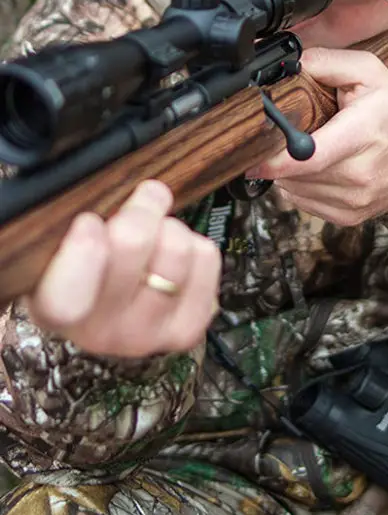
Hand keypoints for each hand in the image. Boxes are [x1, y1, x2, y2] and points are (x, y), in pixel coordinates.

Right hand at [26, 180, 221, 357]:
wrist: (112, 322)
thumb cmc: (84, 276)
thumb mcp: (59, 252)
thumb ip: (74, 225)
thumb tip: (105, 181)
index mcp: (55, 311)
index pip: (66, 294)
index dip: (83, 249)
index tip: (89, 221)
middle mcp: (100, 331)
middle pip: (132, 243)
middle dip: (139, 209)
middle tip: (138, 205)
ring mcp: (148, 334)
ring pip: (176, 247)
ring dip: (169, 226)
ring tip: (157, 232)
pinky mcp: (187, 328)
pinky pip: (205, 258)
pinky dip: (194, 244)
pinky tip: (173, 256)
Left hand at [250, 49, 387, 225]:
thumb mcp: (369, 72)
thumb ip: (326, 62)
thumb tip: (289, 66)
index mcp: (363, 134)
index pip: (309, 157)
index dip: (275, 159)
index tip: (254, 156)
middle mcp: (360, 173)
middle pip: (296, 174)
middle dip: (279, 157)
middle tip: (283, 139)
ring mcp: (355, 199)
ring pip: (295, 191)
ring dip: (288, 173)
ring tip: (303, 152)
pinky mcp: (349, 216)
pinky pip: (304, 204)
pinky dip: (299, 188)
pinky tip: (313, 170)